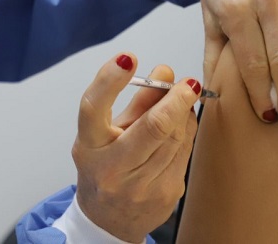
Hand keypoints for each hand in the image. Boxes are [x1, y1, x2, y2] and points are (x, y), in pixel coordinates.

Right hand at [72, 53, 199, 242]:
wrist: (109, 220)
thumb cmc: (104, 166)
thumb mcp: (108, 130)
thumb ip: (137, 101)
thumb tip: (164, 73)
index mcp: (89, 146)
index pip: (94, 108)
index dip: (109, 80)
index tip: (127, 57)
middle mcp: (111, 168)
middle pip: (152, 127)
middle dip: (175, 100)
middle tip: (188, 83)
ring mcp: (140, 186)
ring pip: (175, 138)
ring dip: (184, 113)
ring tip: (184, 98)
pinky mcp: (165, 194)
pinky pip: (184, 152)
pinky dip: (187, 131)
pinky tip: (183, 121)